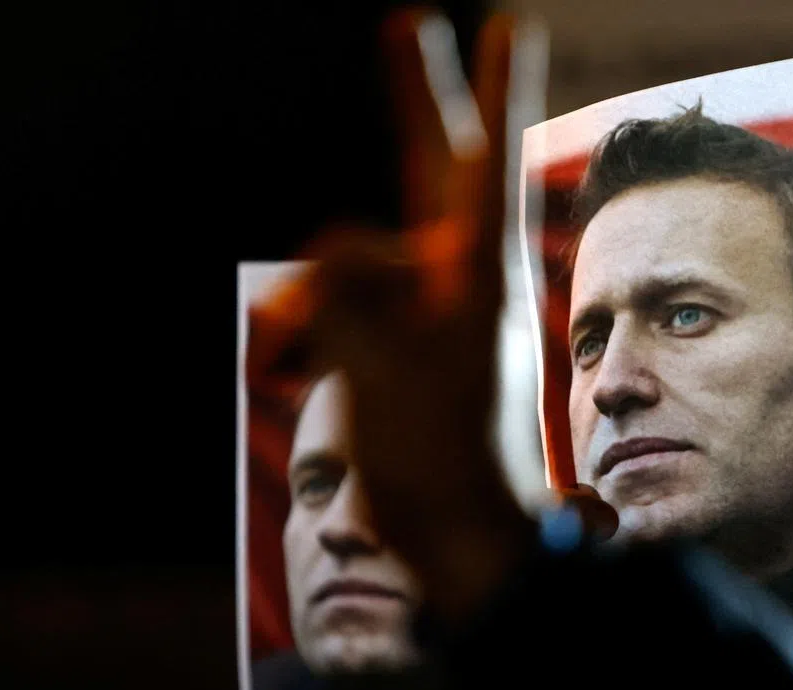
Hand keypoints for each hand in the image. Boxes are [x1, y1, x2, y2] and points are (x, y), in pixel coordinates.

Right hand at [306, 9, 541, 626]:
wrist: (450, 535)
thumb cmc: (441, 463)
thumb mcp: (388, 378)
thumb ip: (350, 300)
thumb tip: (328, 239)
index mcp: (478, 278)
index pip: (484, 167)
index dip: (489, 91)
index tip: (506, 25)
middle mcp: (451, 278)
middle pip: (430, 169)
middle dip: (415, 97)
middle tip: (406, 21)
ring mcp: (418, 306)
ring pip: (344, 262)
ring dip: (304, 310)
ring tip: (290, 368)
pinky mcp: (388, 335)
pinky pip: (329, 304)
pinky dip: (299, 333)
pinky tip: (286, 370)